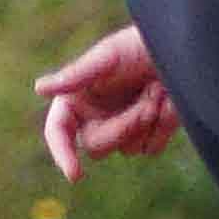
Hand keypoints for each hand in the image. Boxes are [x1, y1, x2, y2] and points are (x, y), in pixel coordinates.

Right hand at [34, 24, 177, 180]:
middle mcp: (95, 119)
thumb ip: (77, 75)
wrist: (179, 46)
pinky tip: (169, 101)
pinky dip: (163, 127)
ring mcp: (123, 129)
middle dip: (124, 125)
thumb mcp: (108, 56)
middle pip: (97, 146)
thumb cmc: (138, 44)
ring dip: (146, 122)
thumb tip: (39, 88)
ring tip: (158, 88)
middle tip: (148, 101)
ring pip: (127, 149)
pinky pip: (151, 148)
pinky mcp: (149, 135)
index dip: (62, 154)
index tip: (75, 174)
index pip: (59, 132)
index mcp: (76, 100)